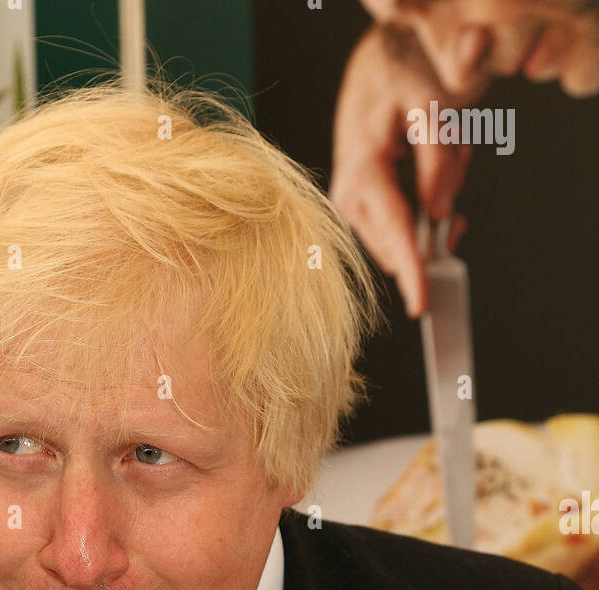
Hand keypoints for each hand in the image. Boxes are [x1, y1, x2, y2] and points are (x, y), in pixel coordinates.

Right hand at [330, 26, 474, 316]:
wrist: (374, 71)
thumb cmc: (398, 82)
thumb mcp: (430, 107)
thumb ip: (438, 164)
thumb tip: (441, 214)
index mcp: (363, 173)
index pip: (395, 232)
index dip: (412, 271)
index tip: (422, 304)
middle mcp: (350, 199)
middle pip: (404, 241)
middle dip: (439, 215)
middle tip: (453, 156)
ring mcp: (352, 209)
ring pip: (407, 237)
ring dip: (434, 204)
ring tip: (436, 150)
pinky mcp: (361, 212)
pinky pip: (402, 229)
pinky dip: (426, 204)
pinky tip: (427, 167)